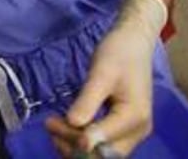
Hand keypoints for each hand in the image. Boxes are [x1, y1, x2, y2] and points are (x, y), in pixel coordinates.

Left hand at [45, 0, 166, 157]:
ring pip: (103, 153)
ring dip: (77, 145)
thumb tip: (72, 125)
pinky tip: (67, 128)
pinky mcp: (125, 127)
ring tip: (54, 126)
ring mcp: (133, 132)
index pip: (101, 142)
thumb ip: (88, 101)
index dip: (74, 139)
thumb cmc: (119, 52)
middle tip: (50, 124)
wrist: (135, 41)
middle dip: (73, 146)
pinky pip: (105, 143)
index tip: (52, 124)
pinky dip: (85, 139)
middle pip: (103, 154)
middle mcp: (137, 131)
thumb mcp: (101, 73)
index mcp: (134, 118)